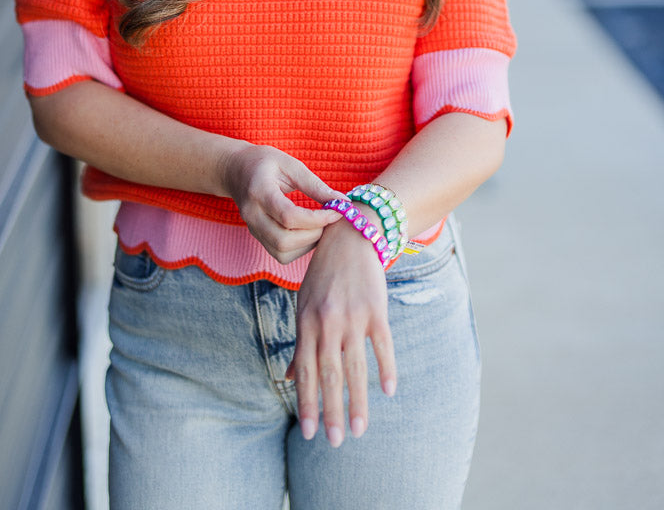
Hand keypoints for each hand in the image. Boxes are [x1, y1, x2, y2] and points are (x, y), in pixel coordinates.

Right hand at [221, 144, 342, 264]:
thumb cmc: (264, 162)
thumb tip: (342, 202)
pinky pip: (279, 254)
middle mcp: (252, 214)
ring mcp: (252, 228)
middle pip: (284, 241)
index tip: (337, 211)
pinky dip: (299, 249)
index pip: (288, 217)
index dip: (317, 219)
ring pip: (282, 252)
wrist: (234, 169)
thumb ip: (315, 185)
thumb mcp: (290, 165)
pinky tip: (308, 232)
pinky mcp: (257, 236)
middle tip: (328, 219)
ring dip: (307, 245)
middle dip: (314, 234)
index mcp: (259, 191)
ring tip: (319, 226)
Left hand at [286, 210, 396, 446]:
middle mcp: (327, 322)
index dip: (306, 403)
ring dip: (358, 401)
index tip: (308, 432)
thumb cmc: (322, 276)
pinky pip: (382, 345)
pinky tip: (388, 391)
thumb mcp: (304, 305)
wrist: (348, 236)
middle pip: (329, 375)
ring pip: (355, 367)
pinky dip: (386, 368)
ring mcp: (352, 316)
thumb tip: (290, 377)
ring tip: (360, 429)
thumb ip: (300, 343)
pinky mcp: (376, 309)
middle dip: (331, 411)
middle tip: (335, 442)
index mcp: (307, 323)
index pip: (306, 371)